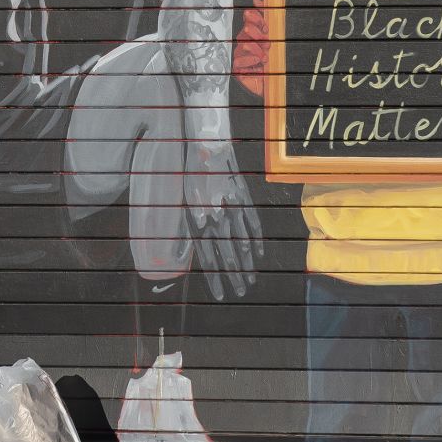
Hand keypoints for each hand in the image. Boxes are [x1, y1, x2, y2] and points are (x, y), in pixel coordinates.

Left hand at [184, 142, 262, 301]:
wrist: (206, 146)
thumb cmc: (190, 175)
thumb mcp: (183, 199)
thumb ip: (191, 222)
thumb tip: (195, 245)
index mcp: (197, 220)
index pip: (207, 257)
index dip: (214, 277)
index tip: (220, 295)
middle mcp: (215, 218)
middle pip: (226, 254)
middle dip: (233, 276)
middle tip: (240, 293)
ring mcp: (232, 209)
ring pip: (240, 243)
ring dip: (245, 263)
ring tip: (250, 281)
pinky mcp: (243, 199)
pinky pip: (251, 224)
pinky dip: (255, 240)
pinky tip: (257, 254)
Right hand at [232, 0, 268, 97]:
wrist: (276, 86)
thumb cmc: (276, 65)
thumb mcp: (276, 41)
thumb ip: (268, 21)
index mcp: (256, 35)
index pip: (251, 19)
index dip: (255, 16)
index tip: (261, 17)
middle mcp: (247, 43)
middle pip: (245, 31)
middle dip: (256, 34)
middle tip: (266, 40)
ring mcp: (241, 56)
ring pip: (242, 45)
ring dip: (256, 49)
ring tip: (265, 56)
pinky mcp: (237, 69)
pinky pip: (238, 61)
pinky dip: (250, 60)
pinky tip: (258, 62)